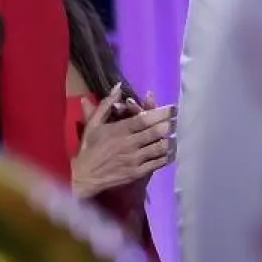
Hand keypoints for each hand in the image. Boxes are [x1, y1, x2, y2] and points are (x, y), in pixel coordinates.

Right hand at [72, 84, 175, 198]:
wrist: (84, 176)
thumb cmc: (89, 148)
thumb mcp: (93, 123)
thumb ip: (107, 104)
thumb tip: (119, 86)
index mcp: (119, 130)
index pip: (144, 119)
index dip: (161, 113)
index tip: (173, 108)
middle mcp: (129, 144)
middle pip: (155, 132)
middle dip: (169, 125)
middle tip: (177, 121)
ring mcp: (135, 159)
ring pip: (159, 148)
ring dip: (169, 141)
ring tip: (174, 135)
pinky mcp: (138, 173)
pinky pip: (157, 163)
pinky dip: (166, 156)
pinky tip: (170, 152)